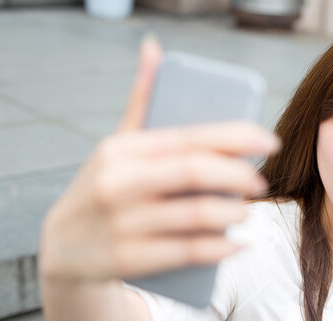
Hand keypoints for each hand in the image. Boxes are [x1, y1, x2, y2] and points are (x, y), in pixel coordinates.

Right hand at [39, 37, 279, 281]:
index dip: (235, 137)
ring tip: (246, 212)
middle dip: (238, 175)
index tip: (270, 140)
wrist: (62, 247)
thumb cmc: (104, 187)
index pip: (188, 137)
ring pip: (195, 216)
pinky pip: (186, 253)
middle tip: (260, 181)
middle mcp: (118, 182)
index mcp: (122, 149)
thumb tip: (155, 48)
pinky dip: (219, 249)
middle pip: (194, 172)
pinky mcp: (126, 259)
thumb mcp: (117, 145)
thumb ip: (141, 101)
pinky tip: (236, 245)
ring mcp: (121, 223)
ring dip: (233, 213)